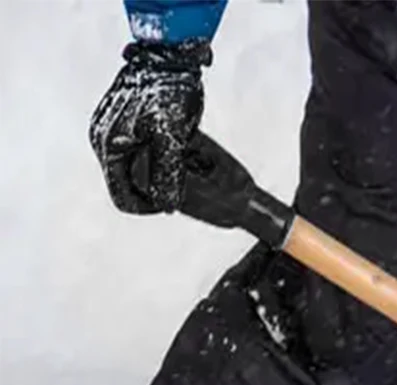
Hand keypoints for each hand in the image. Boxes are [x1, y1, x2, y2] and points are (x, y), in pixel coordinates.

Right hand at [89, 40, 210, 214]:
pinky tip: (179, 144)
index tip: (175, 201)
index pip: (123, 198)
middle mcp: (104, 140)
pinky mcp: (123, 123)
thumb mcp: (171, 139)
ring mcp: (111, 130)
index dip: (150, 208)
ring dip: (160, 172)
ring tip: (184, 155)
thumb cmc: (169, 93)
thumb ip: (167, 175)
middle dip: (157, 188)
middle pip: (130, 186)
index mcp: (108, 147)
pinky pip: (140, 152)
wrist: (170, 56)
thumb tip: (167, 206)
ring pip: (137, 170)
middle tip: (185, 176)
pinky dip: (159, 156)